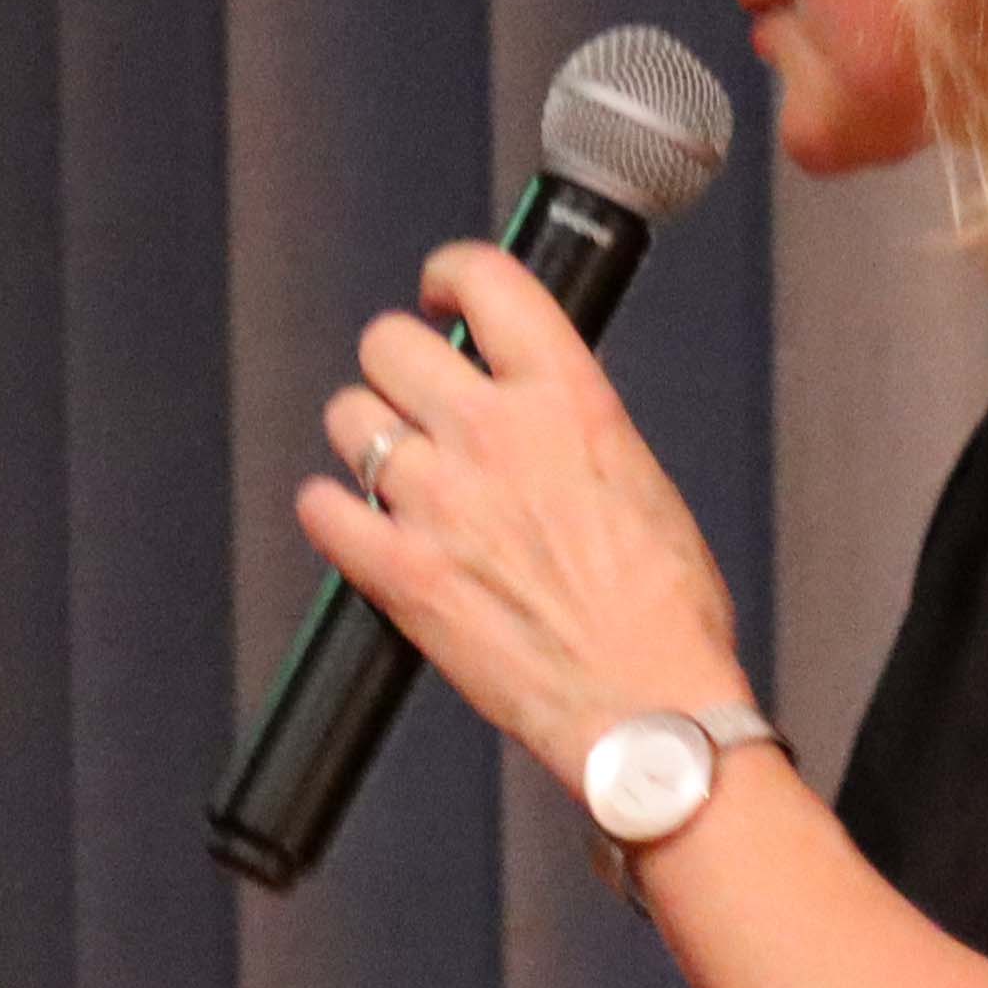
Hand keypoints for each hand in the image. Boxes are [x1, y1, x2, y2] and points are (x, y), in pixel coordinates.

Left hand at [296, 237, 754, 789]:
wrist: (649, 710)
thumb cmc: (667, 615)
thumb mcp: (639, 480)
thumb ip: (571, 429)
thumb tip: (533, 412)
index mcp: (568, 397)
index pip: (485, 280)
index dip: (449, 278)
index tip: (442, 299)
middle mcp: (494, 434)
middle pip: (388, 343)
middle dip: (396, 366)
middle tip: (413, 398)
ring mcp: (439, 502)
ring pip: (348, 418)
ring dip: (362, 436)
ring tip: (389, 469)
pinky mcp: (400, 573)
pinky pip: (321, 507)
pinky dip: (329, 511)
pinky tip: (351, 522)